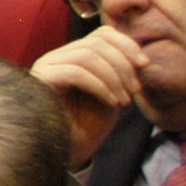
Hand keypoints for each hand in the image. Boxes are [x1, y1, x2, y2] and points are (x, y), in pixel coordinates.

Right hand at [32, 25, 146, 167]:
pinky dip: (100, 86)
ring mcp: (47, 67)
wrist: (71, 152)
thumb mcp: (113, 92)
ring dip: (114, 78)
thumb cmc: (90, 124)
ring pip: (88, 55)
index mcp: (75, 56)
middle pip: (97, 42)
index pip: (102, 34)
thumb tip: (139, 56)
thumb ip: (121, 71)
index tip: (145, 65)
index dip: (127, 45)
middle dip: (123, 64)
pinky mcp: (41, 81)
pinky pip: (76, 73)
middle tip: (135, 89)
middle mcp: (58, 57)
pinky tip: (111, 102)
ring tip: (125, 100)